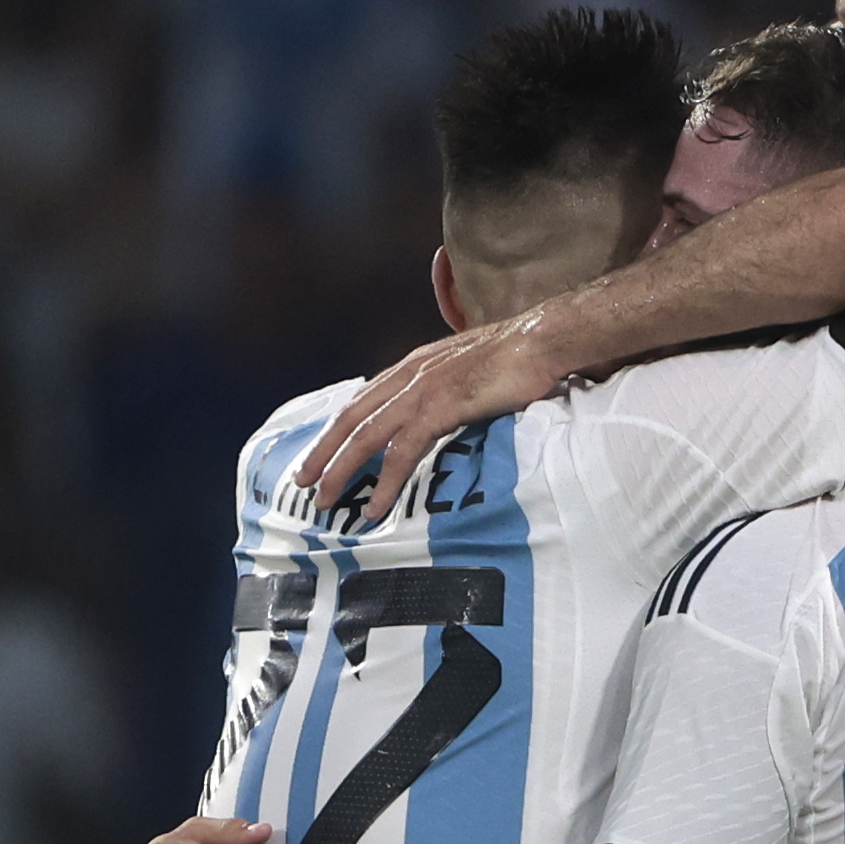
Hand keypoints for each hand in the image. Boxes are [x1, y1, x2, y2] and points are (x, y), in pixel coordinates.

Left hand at [293, 309, 585, 526]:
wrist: (542, 338)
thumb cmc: (517, 356)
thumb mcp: (469, 370)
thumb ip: (448, 387)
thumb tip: (445, 409)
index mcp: (413, 366)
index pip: (361, 401)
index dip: (336, 429)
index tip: (321, 453)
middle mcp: (408, 375)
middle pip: (351, 418)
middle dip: (322, 452)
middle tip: (303, 482)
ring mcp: (422, 390)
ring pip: (365, 436)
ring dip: (341, 470)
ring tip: (326, 500)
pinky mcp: (441, 407)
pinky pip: (402, 451)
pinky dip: (384, 480)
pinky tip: (375, 505)